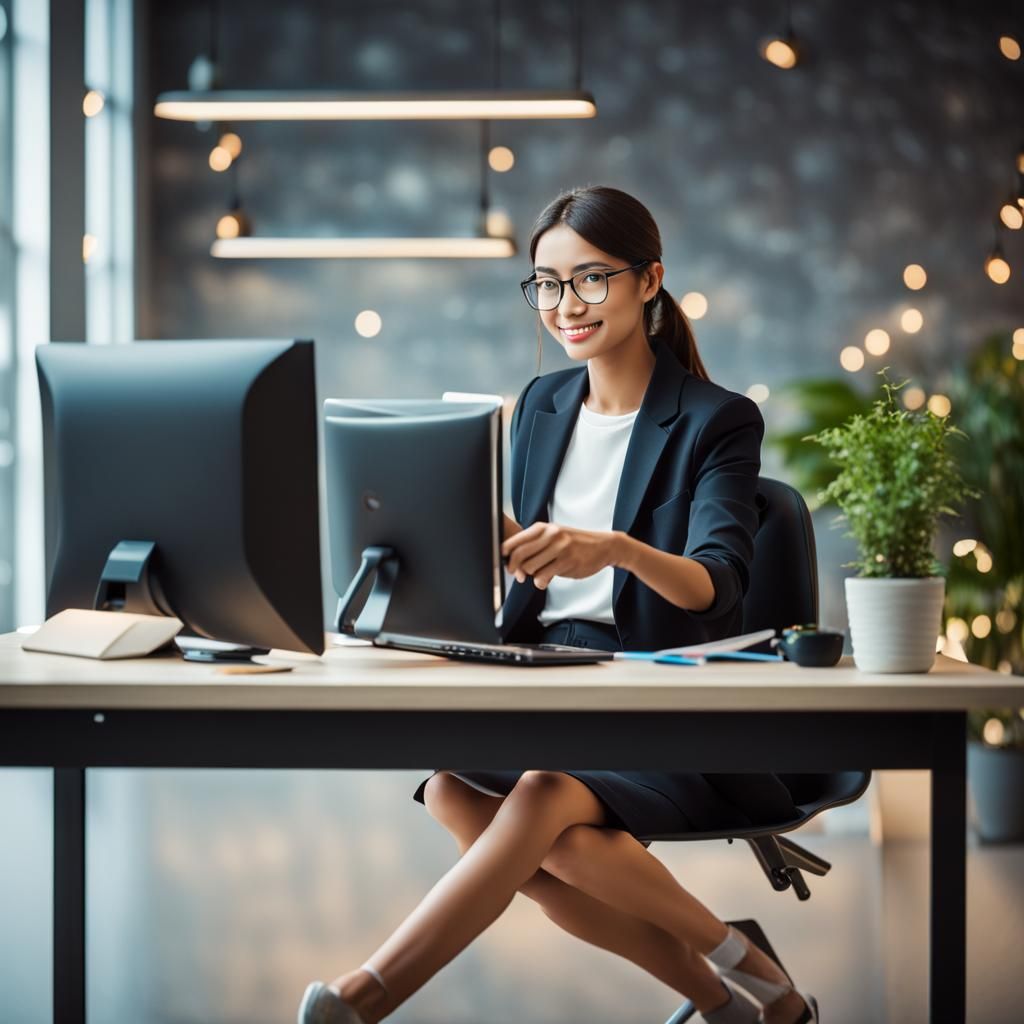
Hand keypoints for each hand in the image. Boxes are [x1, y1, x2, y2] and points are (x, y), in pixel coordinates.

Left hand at [501, 522, 622, 589]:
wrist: (603, 546)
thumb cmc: (575, 543)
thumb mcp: (554, 537)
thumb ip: (534, 546)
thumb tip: (513, 563)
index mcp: (543, 528)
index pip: (515, 541)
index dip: (505, 555)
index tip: (505, 564)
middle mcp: (550, 535)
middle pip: (519, 555)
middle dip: (514, 568)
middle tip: (519, 575)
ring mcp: (559, 548)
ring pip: (530, 567)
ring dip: (531, 576)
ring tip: (539, 574)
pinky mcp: (567, 562)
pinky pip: (543, 576)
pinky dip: (541, 582)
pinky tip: (547, 580)